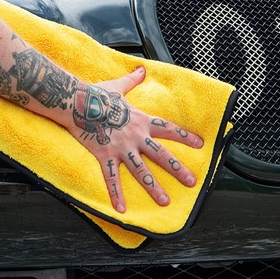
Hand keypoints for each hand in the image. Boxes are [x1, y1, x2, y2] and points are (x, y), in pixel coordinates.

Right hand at [68, 66, 202, 212]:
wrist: (78, 102)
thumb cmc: (98, 94)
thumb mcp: (119, 86)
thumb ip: (133, 80)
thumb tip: (141, 69)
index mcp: (141, 120)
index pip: (168, 129)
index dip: (186, 136)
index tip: (201, 144)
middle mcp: (136, 136)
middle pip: (161, 155)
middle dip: (178, 169)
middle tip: (192, 182)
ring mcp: (121, 148)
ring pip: (141, 171)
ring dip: (153, 187)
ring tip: (165, 201)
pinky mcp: (105, 156)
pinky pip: (111, 178)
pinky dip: (116, 194)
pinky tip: (122, 210)